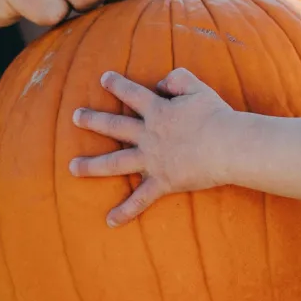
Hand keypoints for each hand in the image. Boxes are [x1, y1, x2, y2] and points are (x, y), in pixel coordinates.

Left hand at [70, 68, 235, 223]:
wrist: (227, 146)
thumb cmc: (216, 116)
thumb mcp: (198, 87)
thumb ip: (177, 79)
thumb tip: (160, 84)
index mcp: (158, 111)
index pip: (132, 94)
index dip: (117, 85)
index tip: (104, 79)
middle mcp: (148, 135)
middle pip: (114, 126)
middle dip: (93, 120)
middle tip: (76, 116)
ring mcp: (152, 160)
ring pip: (115, 163)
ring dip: (91, 166)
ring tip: (72, 168)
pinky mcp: (162, 182)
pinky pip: (140, 199)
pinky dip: (125, 211)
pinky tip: (110, 221)